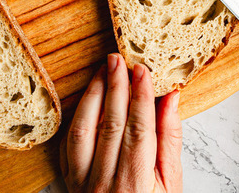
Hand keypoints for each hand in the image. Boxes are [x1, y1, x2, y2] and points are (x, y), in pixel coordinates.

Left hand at [60, 53, 182, 191]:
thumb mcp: (172, 184)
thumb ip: (170, 140)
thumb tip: (171, 99)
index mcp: (137, 185)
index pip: (139, 129)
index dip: (141, 96)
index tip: (142, 69)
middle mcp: (105, 184)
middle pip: (111, 124)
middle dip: (115, 87)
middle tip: (118, 59)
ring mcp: (82, 184)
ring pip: (82, 131)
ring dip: (92, 97)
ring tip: (102, 72)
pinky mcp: (69, 182)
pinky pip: (67, 146)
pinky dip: (76, 119)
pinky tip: (86, 100)